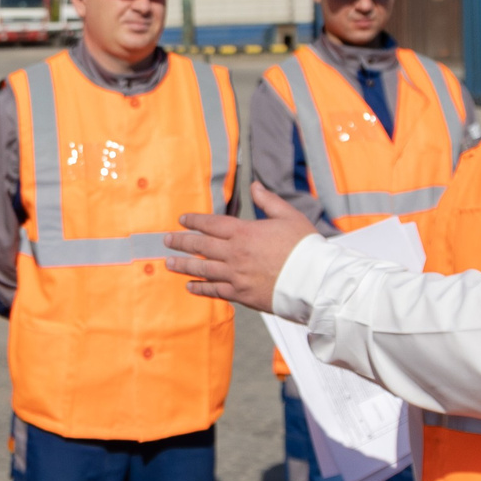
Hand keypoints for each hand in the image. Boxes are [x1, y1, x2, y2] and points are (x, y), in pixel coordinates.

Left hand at [163, 182, 318, 312]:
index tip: (182, 220)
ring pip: (202, 269)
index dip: (194, 221)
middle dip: (181, 242)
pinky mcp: (241, 294)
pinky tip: (189, 285)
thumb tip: (254, 186)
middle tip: (166, 241)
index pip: (211, 224)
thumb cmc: (304, 247)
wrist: (314, 281)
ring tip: (169, 263)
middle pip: (200, 246)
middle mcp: (235, 253)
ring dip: (183, 265)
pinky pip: (214, 290)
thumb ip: (268, 201)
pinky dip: (200, 287)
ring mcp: (236, 275)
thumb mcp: (289, 216)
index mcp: (245, 232)